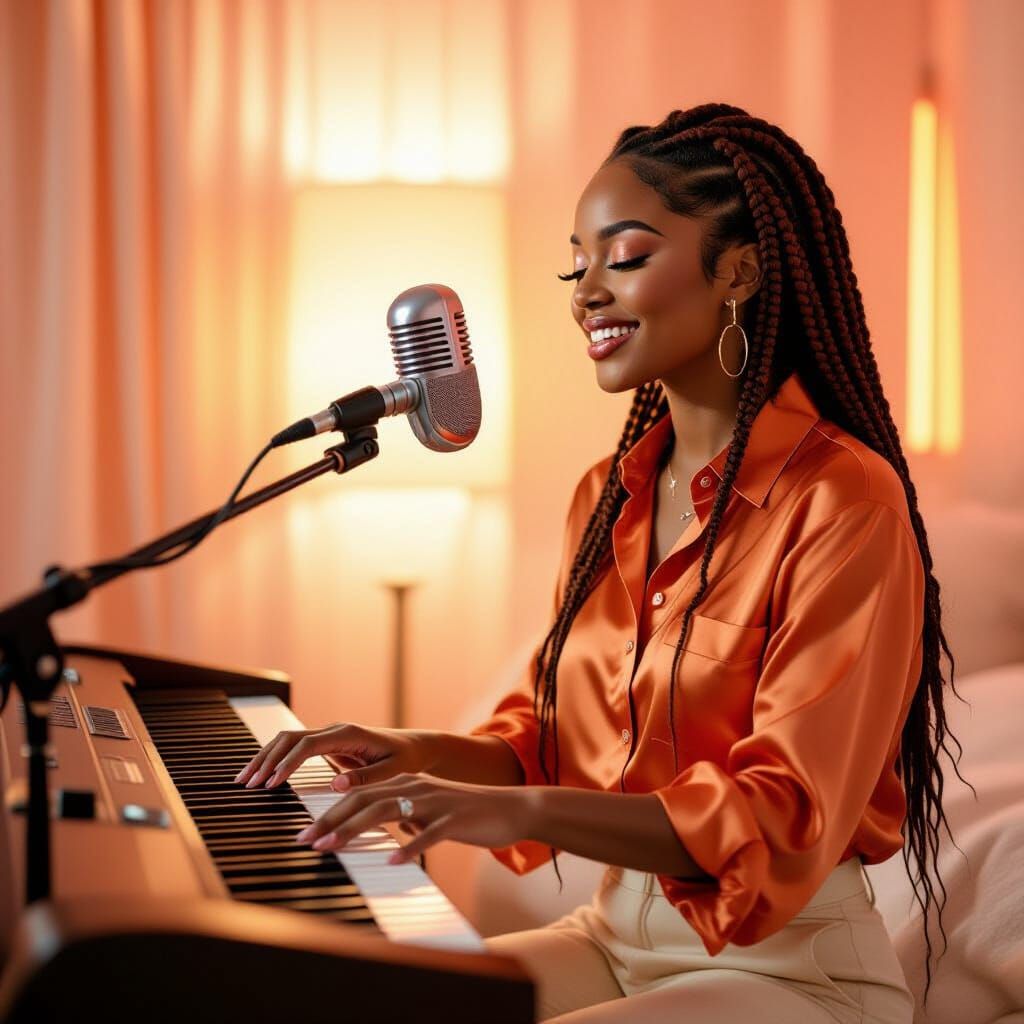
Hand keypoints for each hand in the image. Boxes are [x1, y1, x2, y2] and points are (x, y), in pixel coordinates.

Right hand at [234, 722, 429, 790]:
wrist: (415, 747)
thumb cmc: (406, 759)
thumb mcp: (392, 771)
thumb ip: (366, 778)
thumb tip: (335, 784)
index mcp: (349, 734)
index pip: (308, 745)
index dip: (287, 763)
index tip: (271, 783)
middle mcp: (335, 730)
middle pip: (290, 738)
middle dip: (266, 759)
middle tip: (247, 783)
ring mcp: (329, 735)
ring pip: (288, 740)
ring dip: (266, 757)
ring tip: (245, 779)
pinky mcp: (327, 744)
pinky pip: (295, 747)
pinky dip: (276, 758)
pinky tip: (262, 773)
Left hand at [293, 773, 536, 864]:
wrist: (511, 809)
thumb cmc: (468, 814)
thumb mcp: (430, 811)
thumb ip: (405, 815)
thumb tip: (379, 826)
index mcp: (408, 784)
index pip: (360, 795)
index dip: (331, 812)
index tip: (306, 833)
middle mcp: (416, 787)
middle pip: (366, 800)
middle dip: (332, 820)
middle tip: (306, 840)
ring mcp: (436, 801)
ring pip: (388, 811)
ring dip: (356, 829)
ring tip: (333, 846)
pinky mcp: (455, 819)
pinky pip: (429, 834)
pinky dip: (410, 846)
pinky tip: (394, 862)